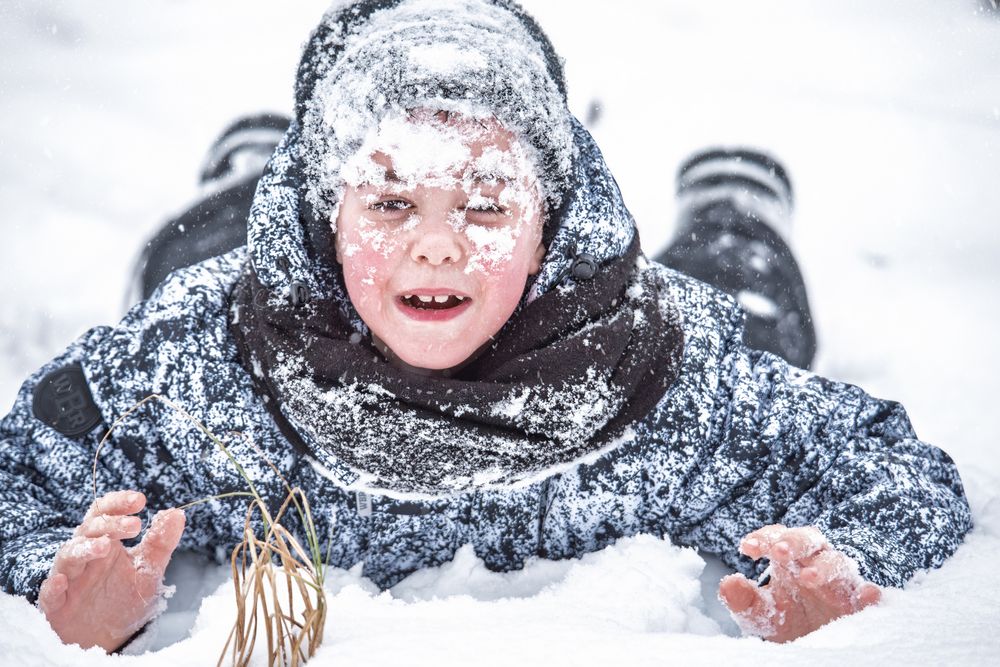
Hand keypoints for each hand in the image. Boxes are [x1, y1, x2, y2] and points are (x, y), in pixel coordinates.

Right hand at [38, 490, 185, 651]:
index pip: (106, 513)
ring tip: (105, 546)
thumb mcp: (148, 570)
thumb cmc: (123, 599)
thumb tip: (177, 513)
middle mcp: (85, 556)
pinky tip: (61, 582)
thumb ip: (160, 543)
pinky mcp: (57, 604)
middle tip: (135, 525)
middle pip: (89, 529)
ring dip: (84, 548)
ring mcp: (69, 578)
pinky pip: (49, 593)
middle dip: (110, 523)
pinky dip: (53, 586)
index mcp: (106, 542)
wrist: (106, 637)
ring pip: (68, 556)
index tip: (140, 500)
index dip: (119, 503)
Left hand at [718, 524, 880, 641]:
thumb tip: (727, 583)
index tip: (746, 548)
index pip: (777, 538)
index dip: (763, 538)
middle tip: (778, 551)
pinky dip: (869, 594)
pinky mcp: (859, 604)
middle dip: (795, 542)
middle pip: (809, 540)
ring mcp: (839, 582)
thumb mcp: (761, 613)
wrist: (814, 645)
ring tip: (809, 577)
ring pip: (837, 563)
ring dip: (824, 568)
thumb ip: (744, 599)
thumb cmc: (786, 618)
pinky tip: (869, 596)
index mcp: (789, 559)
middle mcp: (815, 563)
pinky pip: (868, 595)